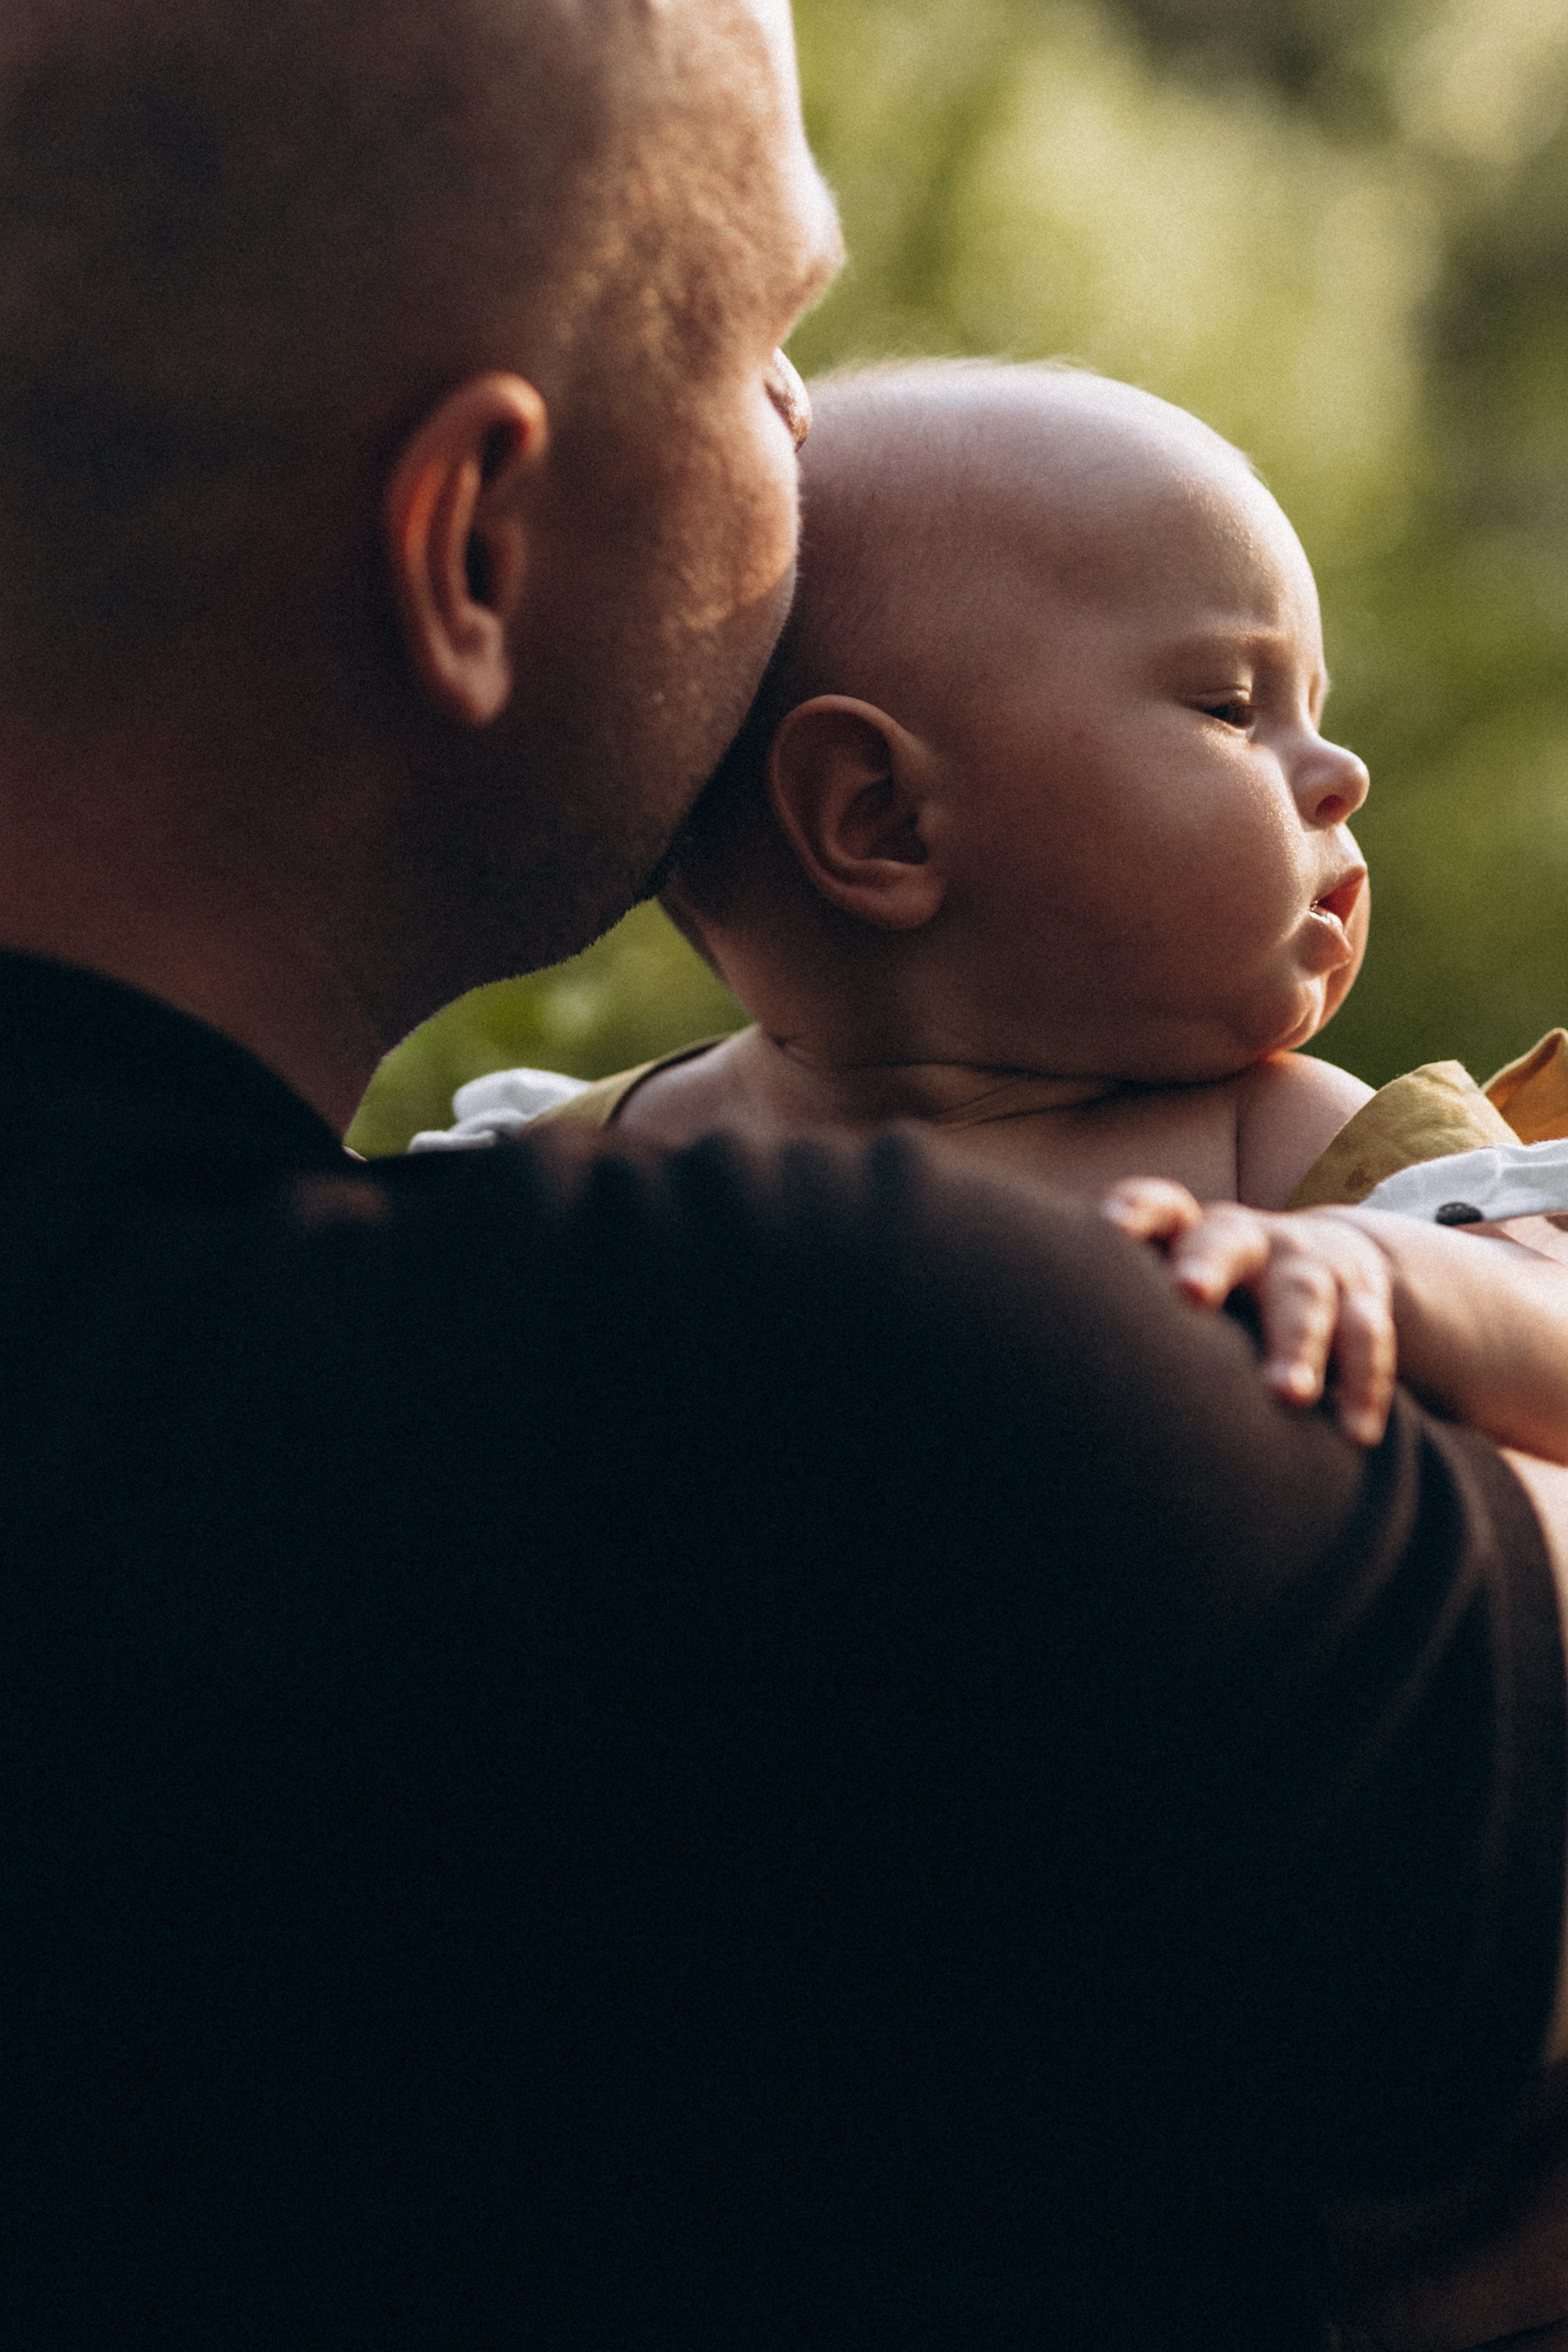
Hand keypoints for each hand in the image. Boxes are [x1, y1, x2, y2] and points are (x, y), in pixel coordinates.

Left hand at [1102, 1178, 1397, 1446]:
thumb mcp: (1172, 1289)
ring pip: (1303, 1295)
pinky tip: (1357, 1433)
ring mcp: (1307, 1265)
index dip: (1134, 1213)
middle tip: (1187, 1295)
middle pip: (1225, 1240)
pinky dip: (1362, 1385)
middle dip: (1207, 1265)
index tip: (1108, 1229)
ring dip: (1295, 1344)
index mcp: (1186, 1233)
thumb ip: (1122, 1308)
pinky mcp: (1362, 1300)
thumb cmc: (1217, 1298)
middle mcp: (1245, 1240)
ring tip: (1286, 1396)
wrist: (1332, 1266)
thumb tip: (1016, 1362)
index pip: (1157, 1207)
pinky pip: (1367, 1338)